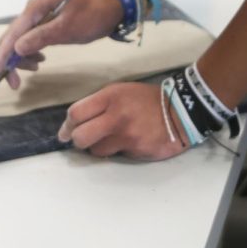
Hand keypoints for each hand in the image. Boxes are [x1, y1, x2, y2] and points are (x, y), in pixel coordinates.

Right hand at [0, 0, 122, 89]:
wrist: (109, 8)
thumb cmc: (91, 15)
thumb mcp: (68, 28)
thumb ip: (42, 37)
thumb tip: (16, 49)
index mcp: (34, 8)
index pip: (12, 35)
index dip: (2, 55)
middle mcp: (31, 12)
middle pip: (9, 39)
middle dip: (9, 61)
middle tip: (16, 83)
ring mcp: (36, 19)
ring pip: (17, 42)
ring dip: (20, 58)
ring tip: (37, 68)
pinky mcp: (43, 26)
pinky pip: (28, 42)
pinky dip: (29, 54)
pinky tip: (40, 60)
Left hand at [58, 82, 187, 159]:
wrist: (181, 111)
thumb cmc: (147, 100)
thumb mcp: (121, 91)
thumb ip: (99, 104)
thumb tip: (75, 123)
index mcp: (110, 97)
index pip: (76, 113)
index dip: (67, 125)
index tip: (65, 132)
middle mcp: (116, 117)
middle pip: (80, 137)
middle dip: (78, 140)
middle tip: (82, 140)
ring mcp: (126, 136)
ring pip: (96, 151)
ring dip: (99, 148)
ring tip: (110, 140)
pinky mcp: (136, 151)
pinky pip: (117, 155)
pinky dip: (119, 151)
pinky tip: (129, 143)